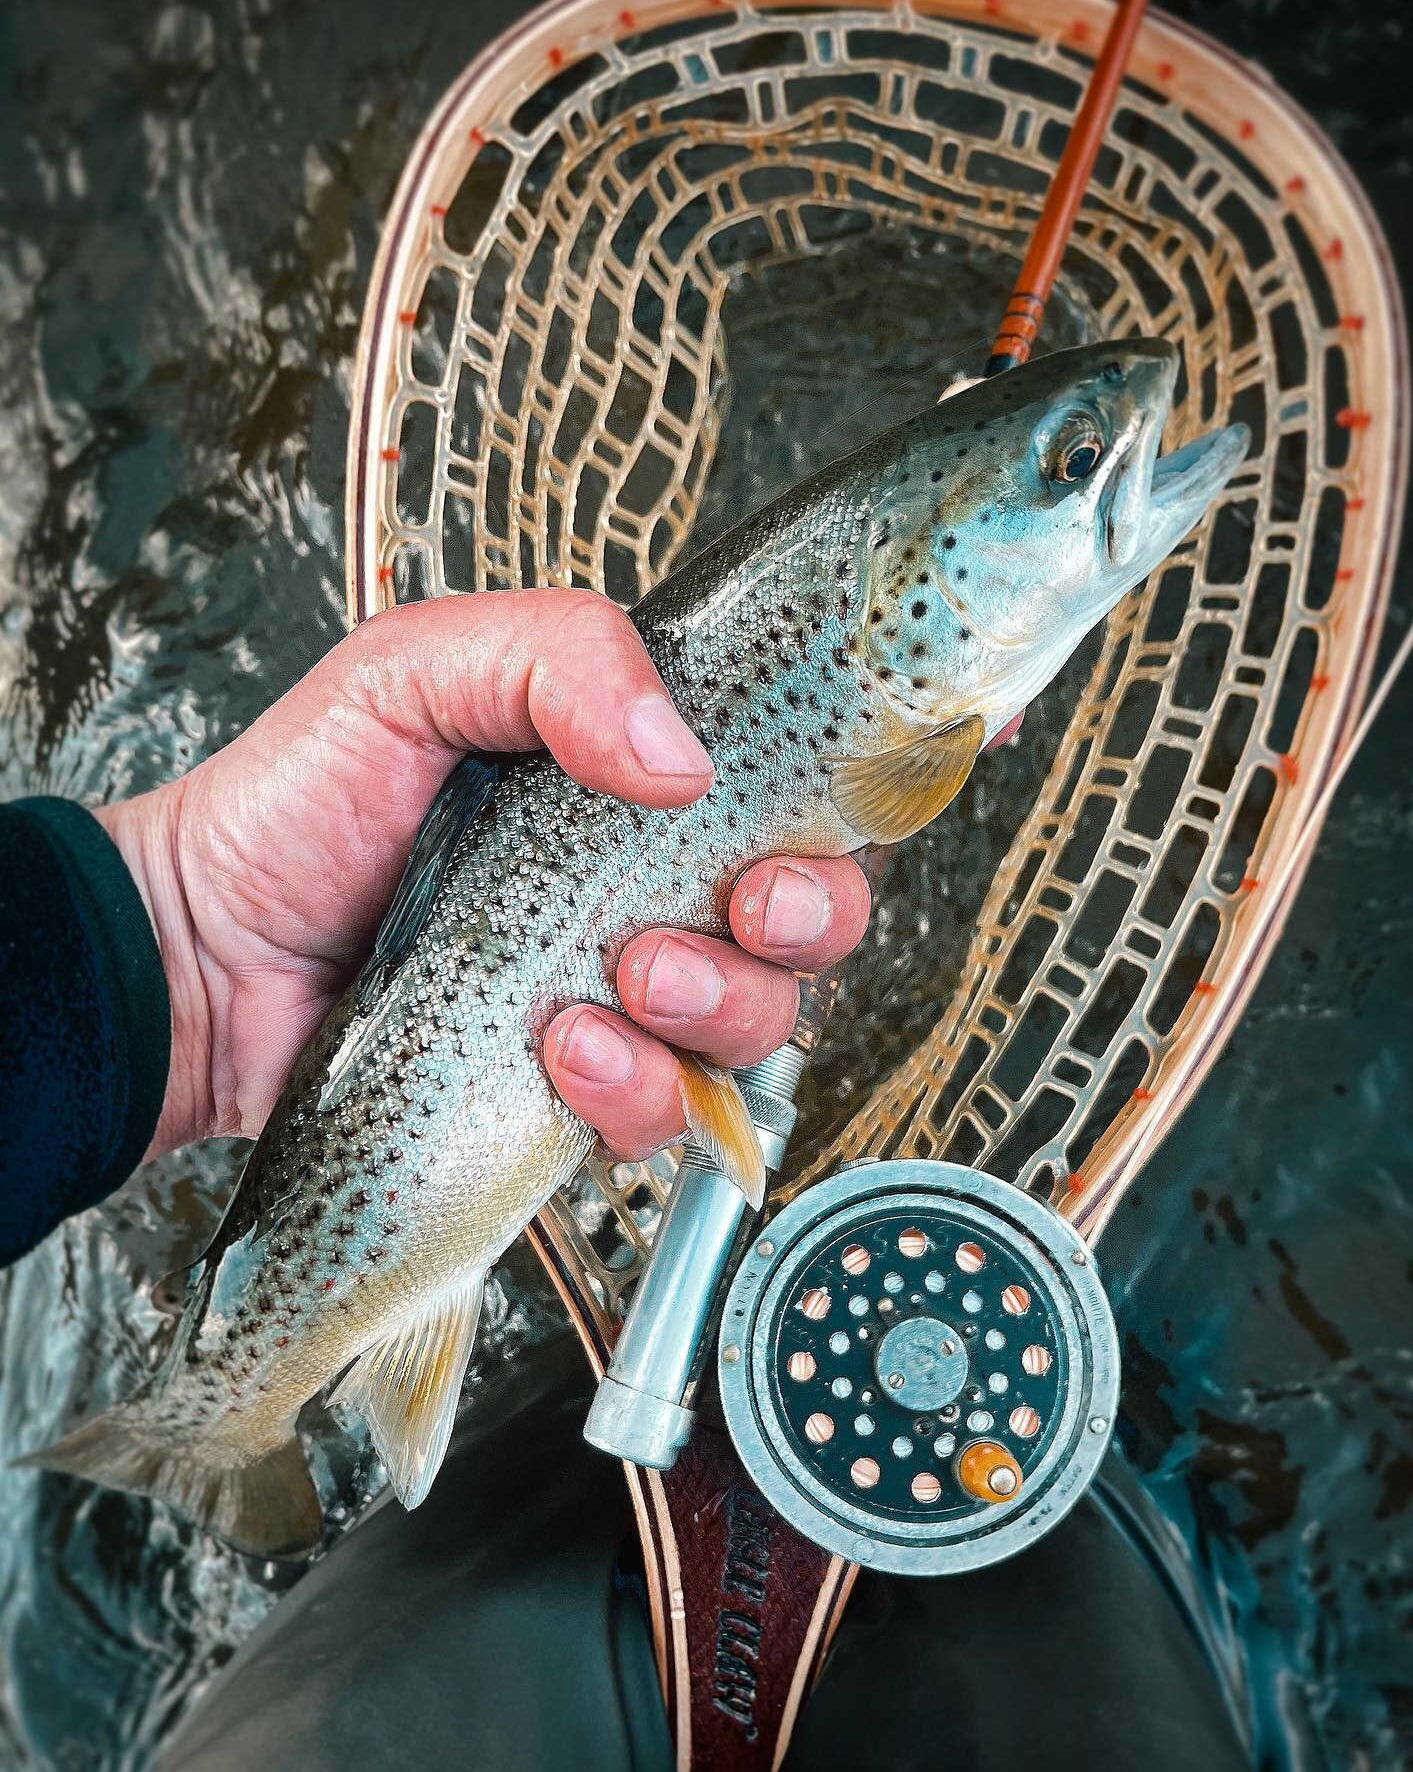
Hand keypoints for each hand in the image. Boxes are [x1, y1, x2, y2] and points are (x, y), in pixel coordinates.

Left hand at [100, 590, 871, 1159]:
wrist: (203, 958)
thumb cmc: (298, 804)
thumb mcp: (412, 672)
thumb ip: (555, 656)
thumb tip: (682, 753)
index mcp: (633, 780)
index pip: (794, 787)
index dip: (851, 805)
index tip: (840, 815)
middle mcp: (648, 890)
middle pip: (815, 916)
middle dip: (806, 919)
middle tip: (733, 910)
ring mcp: (620, 999)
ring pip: (759, 1023)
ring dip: (712, 1008)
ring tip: (610, 985)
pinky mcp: (578, 1094)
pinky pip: (668, 1115)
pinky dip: (634, 1092)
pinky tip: (560, 1052)